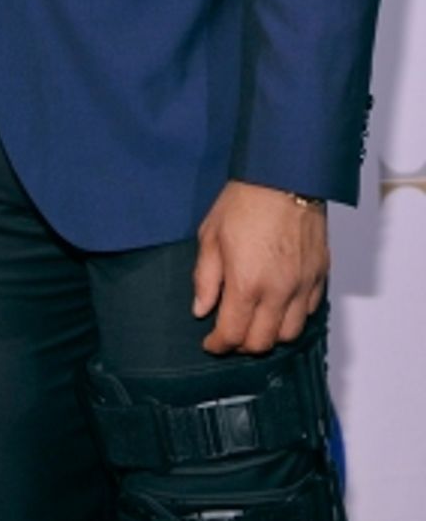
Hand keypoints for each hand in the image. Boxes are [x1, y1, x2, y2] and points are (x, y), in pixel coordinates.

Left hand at [193, 180, 327, 354]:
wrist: (284, 175)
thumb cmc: (245, 200)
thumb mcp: (211, 235)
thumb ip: (205, 277)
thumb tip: (201, 308)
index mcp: (246, 283)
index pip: (232, 333)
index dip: (218, 344)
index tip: (210, 343)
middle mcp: (278, 291)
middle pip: (263, 342)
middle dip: (242, 345)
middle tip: (230, 334)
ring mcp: (302, 285)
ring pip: (289, 334)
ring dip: (270, 335)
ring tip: (255, 323)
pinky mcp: (319, 275)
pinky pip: (309, 311)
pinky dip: (293, 316)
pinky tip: (279, 305)